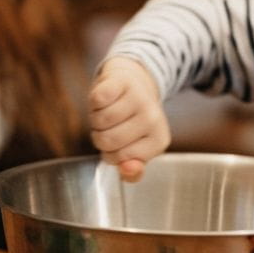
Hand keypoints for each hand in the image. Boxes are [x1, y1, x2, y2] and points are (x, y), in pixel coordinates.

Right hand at [87, 56, 168, 180]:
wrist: (133, 82)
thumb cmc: (132, 121)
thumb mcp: (136, 150)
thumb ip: (132, 171)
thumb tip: (127, 169)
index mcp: (159, 140)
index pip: (119, 159)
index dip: (110, 153)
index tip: (119, 143)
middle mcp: (153, 118)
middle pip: (107, 140)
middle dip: (100, 137)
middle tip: (110, 127)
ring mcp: (139, 98)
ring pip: (100, 121)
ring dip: (95, 119)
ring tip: (107, 112)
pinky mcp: (123, 81)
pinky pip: (97, 100)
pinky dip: (94, 102)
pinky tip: (105, 99)